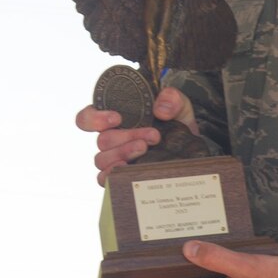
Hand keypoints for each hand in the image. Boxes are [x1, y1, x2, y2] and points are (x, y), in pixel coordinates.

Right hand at [76, 86, 197, 183]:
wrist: (189, 145)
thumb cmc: (176, 122)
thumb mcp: (178, 104)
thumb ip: (171, 99)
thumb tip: (160, 110)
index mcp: (114, 118)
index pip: (88, 118)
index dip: (95, 118)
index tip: (117, 118)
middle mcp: (110, 138)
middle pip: (102, 140)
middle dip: (127, 137)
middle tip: (153, 135)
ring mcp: (114, 158)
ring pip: (102, 159)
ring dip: (123, 153)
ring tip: (146, 149)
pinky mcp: (121, 175)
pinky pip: (104, 179)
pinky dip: (113, 174)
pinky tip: (130, 169)